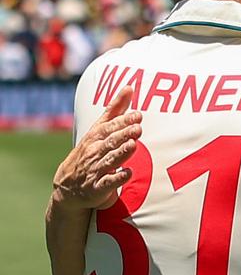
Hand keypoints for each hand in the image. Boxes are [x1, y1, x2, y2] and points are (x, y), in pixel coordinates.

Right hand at [51, 86, 140, 211]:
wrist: (68, 186)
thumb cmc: (90, 152)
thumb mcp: (99, 129)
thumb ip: (115, 110)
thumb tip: (129, 87)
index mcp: (95, 137)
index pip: (109, 127)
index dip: (123, 121)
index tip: (138, 115)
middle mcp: (94, 152)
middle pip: (110, 142)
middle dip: (124, 135)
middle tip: (138, 128)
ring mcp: (95, 169)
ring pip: (110, 160)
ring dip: (121, 153)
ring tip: (133, 145)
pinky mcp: (98, 187)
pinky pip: (108, 182)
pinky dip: (118, 178)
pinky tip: (129, 173)